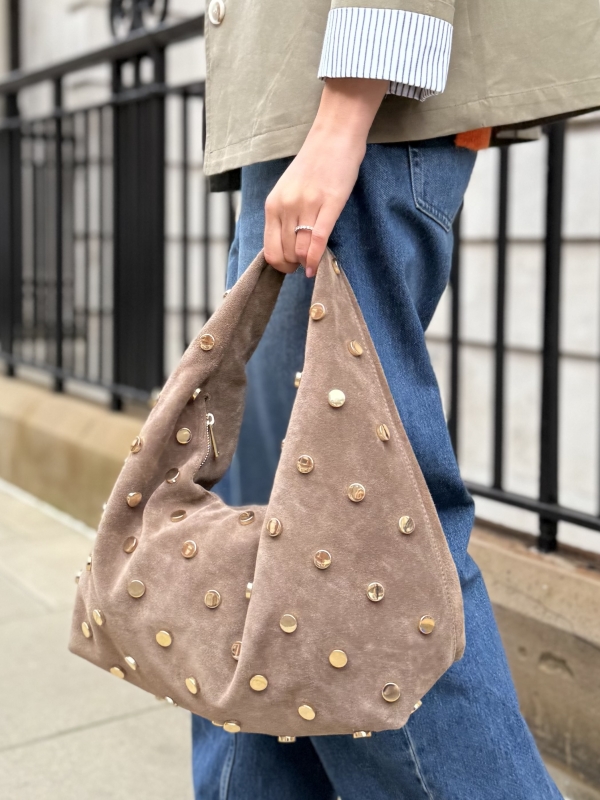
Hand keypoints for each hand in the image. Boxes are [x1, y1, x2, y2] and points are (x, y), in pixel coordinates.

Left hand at [264, 78, 387, 277]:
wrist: (334, 137)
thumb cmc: (314, 165)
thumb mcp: (288, 191)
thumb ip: (284, 216)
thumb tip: (287, 247)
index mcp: (273, 204)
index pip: (269, 248)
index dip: (279, 265)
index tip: (290, 266)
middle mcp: (286, 206)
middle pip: (284, 253)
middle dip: (293, 266)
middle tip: (303, 265)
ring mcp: (307, 205)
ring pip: (300, 250)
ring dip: (305, 263)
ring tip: (312, 263)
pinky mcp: (330, 203)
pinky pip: (319, 240)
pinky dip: (315, 258)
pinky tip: (315, 268)